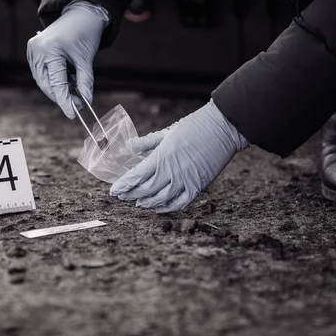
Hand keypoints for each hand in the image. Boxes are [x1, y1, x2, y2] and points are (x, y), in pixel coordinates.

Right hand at [27, 0, 108, 118]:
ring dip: (58, 89)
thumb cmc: (84, 34)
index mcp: (50, 50)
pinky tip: (66, 78)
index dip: (65, 101)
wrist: (79, 14)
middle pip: (47, 84)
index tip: (73, 115)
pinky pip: (42, 73)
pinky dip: (54, 80)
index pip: (57, 83)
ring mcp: (32, 50)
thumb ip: (85, 82)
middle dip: (62, 96)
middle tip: (77, 104)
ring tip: (74, 86)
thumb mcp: (86, 60)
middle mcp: (37, 50)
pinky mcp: (32, 51)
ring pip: (43, 81)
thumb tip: (86, 102)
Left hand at [109, 99, 248, 212]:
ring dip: (146, 203)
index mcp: (161, 158)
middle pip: (145, 191)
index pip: (136, 177)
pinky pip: (180, 203)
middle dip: (130, 195)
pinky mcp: (198, 187)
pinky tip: (159, 208)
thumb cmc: (193, 127)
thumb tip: (130, 146)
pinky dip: (168, 208)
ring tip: (137, 203)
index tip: (113, 190)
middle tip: (121, 196)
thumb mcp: (166, 132)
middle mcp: (171, 173)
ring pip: (160, 200)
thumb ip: (147, 143)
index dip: (123, 185)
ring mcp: (185, 182)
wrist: (221, 129)